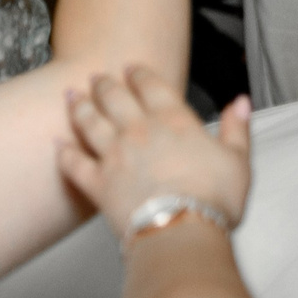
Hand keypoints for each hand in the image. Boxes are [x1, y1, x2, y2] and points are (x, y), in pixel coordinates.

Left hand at [58, 66, 251, 239]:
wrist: (183, 229)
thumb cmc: (214, 200)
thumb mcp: (238, 162)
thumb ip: (238, 129)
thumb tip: (241, 102)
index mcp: (173, 121)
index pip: (151, 85)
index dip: (139, 73)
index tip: (130, 67)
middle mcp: (137, 130)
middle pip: (113, 96)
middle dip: (103, 83)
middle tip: (95, 76)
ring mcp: (113, 154)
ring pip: (88, 121)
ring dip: (78, 106)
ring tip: (70, 95)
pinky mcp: (96, 181)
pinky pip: (73, 162)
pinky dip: (63, 153)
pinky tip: (56, 145)